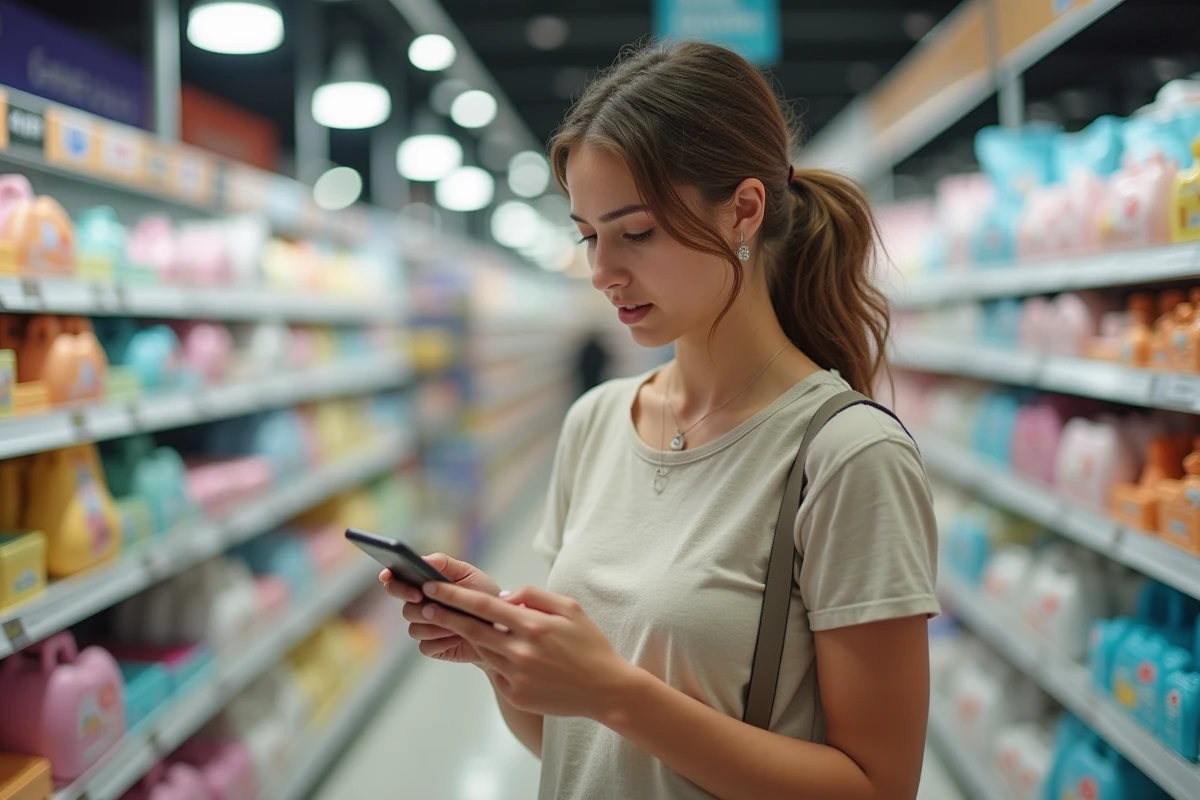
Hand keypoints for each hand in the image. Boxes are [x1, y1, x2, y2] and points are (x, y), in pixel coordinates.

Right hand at [380, 553, 499, 664]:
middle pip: (404, 607)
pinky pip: (426, 646)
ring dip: (435, 623)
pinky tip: (457, 636)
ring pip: (414, 628)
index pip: (397, 582)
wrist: (502, 628)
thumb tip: (422, 559)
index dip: (390, 579)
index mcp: (425, 587)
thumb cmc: (485, 596)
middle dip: (412, 602)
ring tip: (456, 619)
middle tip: (422, 597)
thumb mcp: (469, 574)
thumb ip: (445, 564)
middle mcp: (421, 607)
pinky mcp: (432, 647)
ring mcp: (425, 628)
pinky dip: (442, 641)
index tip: (388, 576)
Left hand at [418, 581, 635, 719]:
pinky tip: (497, 653)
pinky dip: (493, 661)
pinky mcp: (516, 695)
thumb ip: (534, 596)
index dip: (454, 596)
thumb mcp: (569, 608)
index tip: (432, 588)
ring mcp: (516, 676)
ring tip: (449, 624)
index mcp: (533, 625)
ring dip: (465, 638)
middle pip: (472, 630)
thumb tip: (503, 597)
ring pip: (482, 651)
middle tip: (424, 606)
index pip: (483, 606)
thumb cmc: (589, 644)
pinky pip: (496, 673)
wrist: (605, 690)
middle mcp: (520, 651)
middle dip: (444, 616)